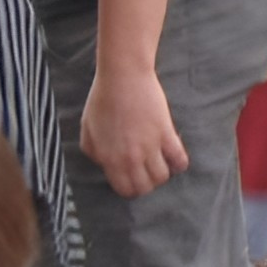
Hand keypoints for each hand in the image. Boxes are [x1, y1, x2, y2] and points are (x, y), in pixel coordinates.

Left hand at [79, 69, 186, 199]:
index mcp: (110, 159)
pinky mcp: (166, 133)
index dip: (130, 188)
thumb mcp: (87, 131)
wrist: (123, 77)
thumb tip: (106, 164)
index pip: (125, 190)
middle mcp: (130, 158)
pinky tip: (176, 158)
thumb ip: (95, 153)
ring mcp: (150, 146)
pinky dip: (180, 163)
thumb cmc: (102, 99)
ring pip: (162, 176)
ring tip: (161, 163)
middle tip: (147, 172)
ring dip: (162, 173)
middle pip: (145, 187)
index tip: (133, 179)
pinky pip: (179, 159)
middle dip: (147, 183)